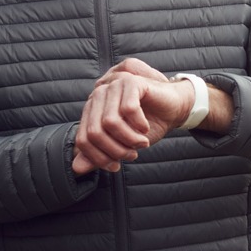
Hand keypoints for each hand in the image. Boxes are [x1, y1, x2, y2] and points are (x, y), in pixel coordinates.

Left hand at [72, 58, 192, 174]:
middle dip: (115, 150)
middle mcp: (98, 96)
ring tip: (141, 143)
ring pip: (110, 122)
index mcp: (91, 111)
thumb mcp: (120, 145)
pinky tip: (145, 127)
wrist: (173, 109)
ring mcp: (113, 87)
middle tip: (132, 155)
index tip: (116, 165)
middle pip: (94, 133)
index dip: (98, 158)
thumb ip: (99, 155)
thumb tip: (77, 168)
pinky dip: (139, 125)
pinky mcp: (131, 82)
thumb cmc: (146, 126)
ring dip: (129, 139)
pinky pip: (128, 109)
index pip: (82, 140)